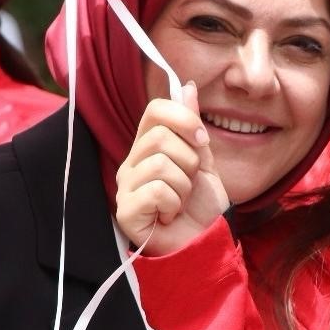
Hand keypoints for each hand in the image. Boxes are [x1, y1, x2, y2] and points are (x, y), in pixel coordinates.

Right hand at [116, 82, 229, 255]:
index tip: (201, 140)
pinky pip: (156, 190)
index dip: (183, 119)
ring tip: (180, 202)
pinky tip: (170, 216)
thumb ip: (192, 127)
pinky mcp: (125, 211)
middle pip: (159, 137)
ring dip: (183, 186)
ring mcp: (125, 187)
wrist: (203, 242)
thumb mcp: (204, 161)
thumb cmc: (200, 206)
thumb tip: (186, 87)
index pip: (155, 110)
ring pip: (160, 164)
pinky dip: (174, 204)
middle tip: (189, 183)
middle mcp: (132, 162)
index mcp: (148, 146)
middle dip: (188, 161)